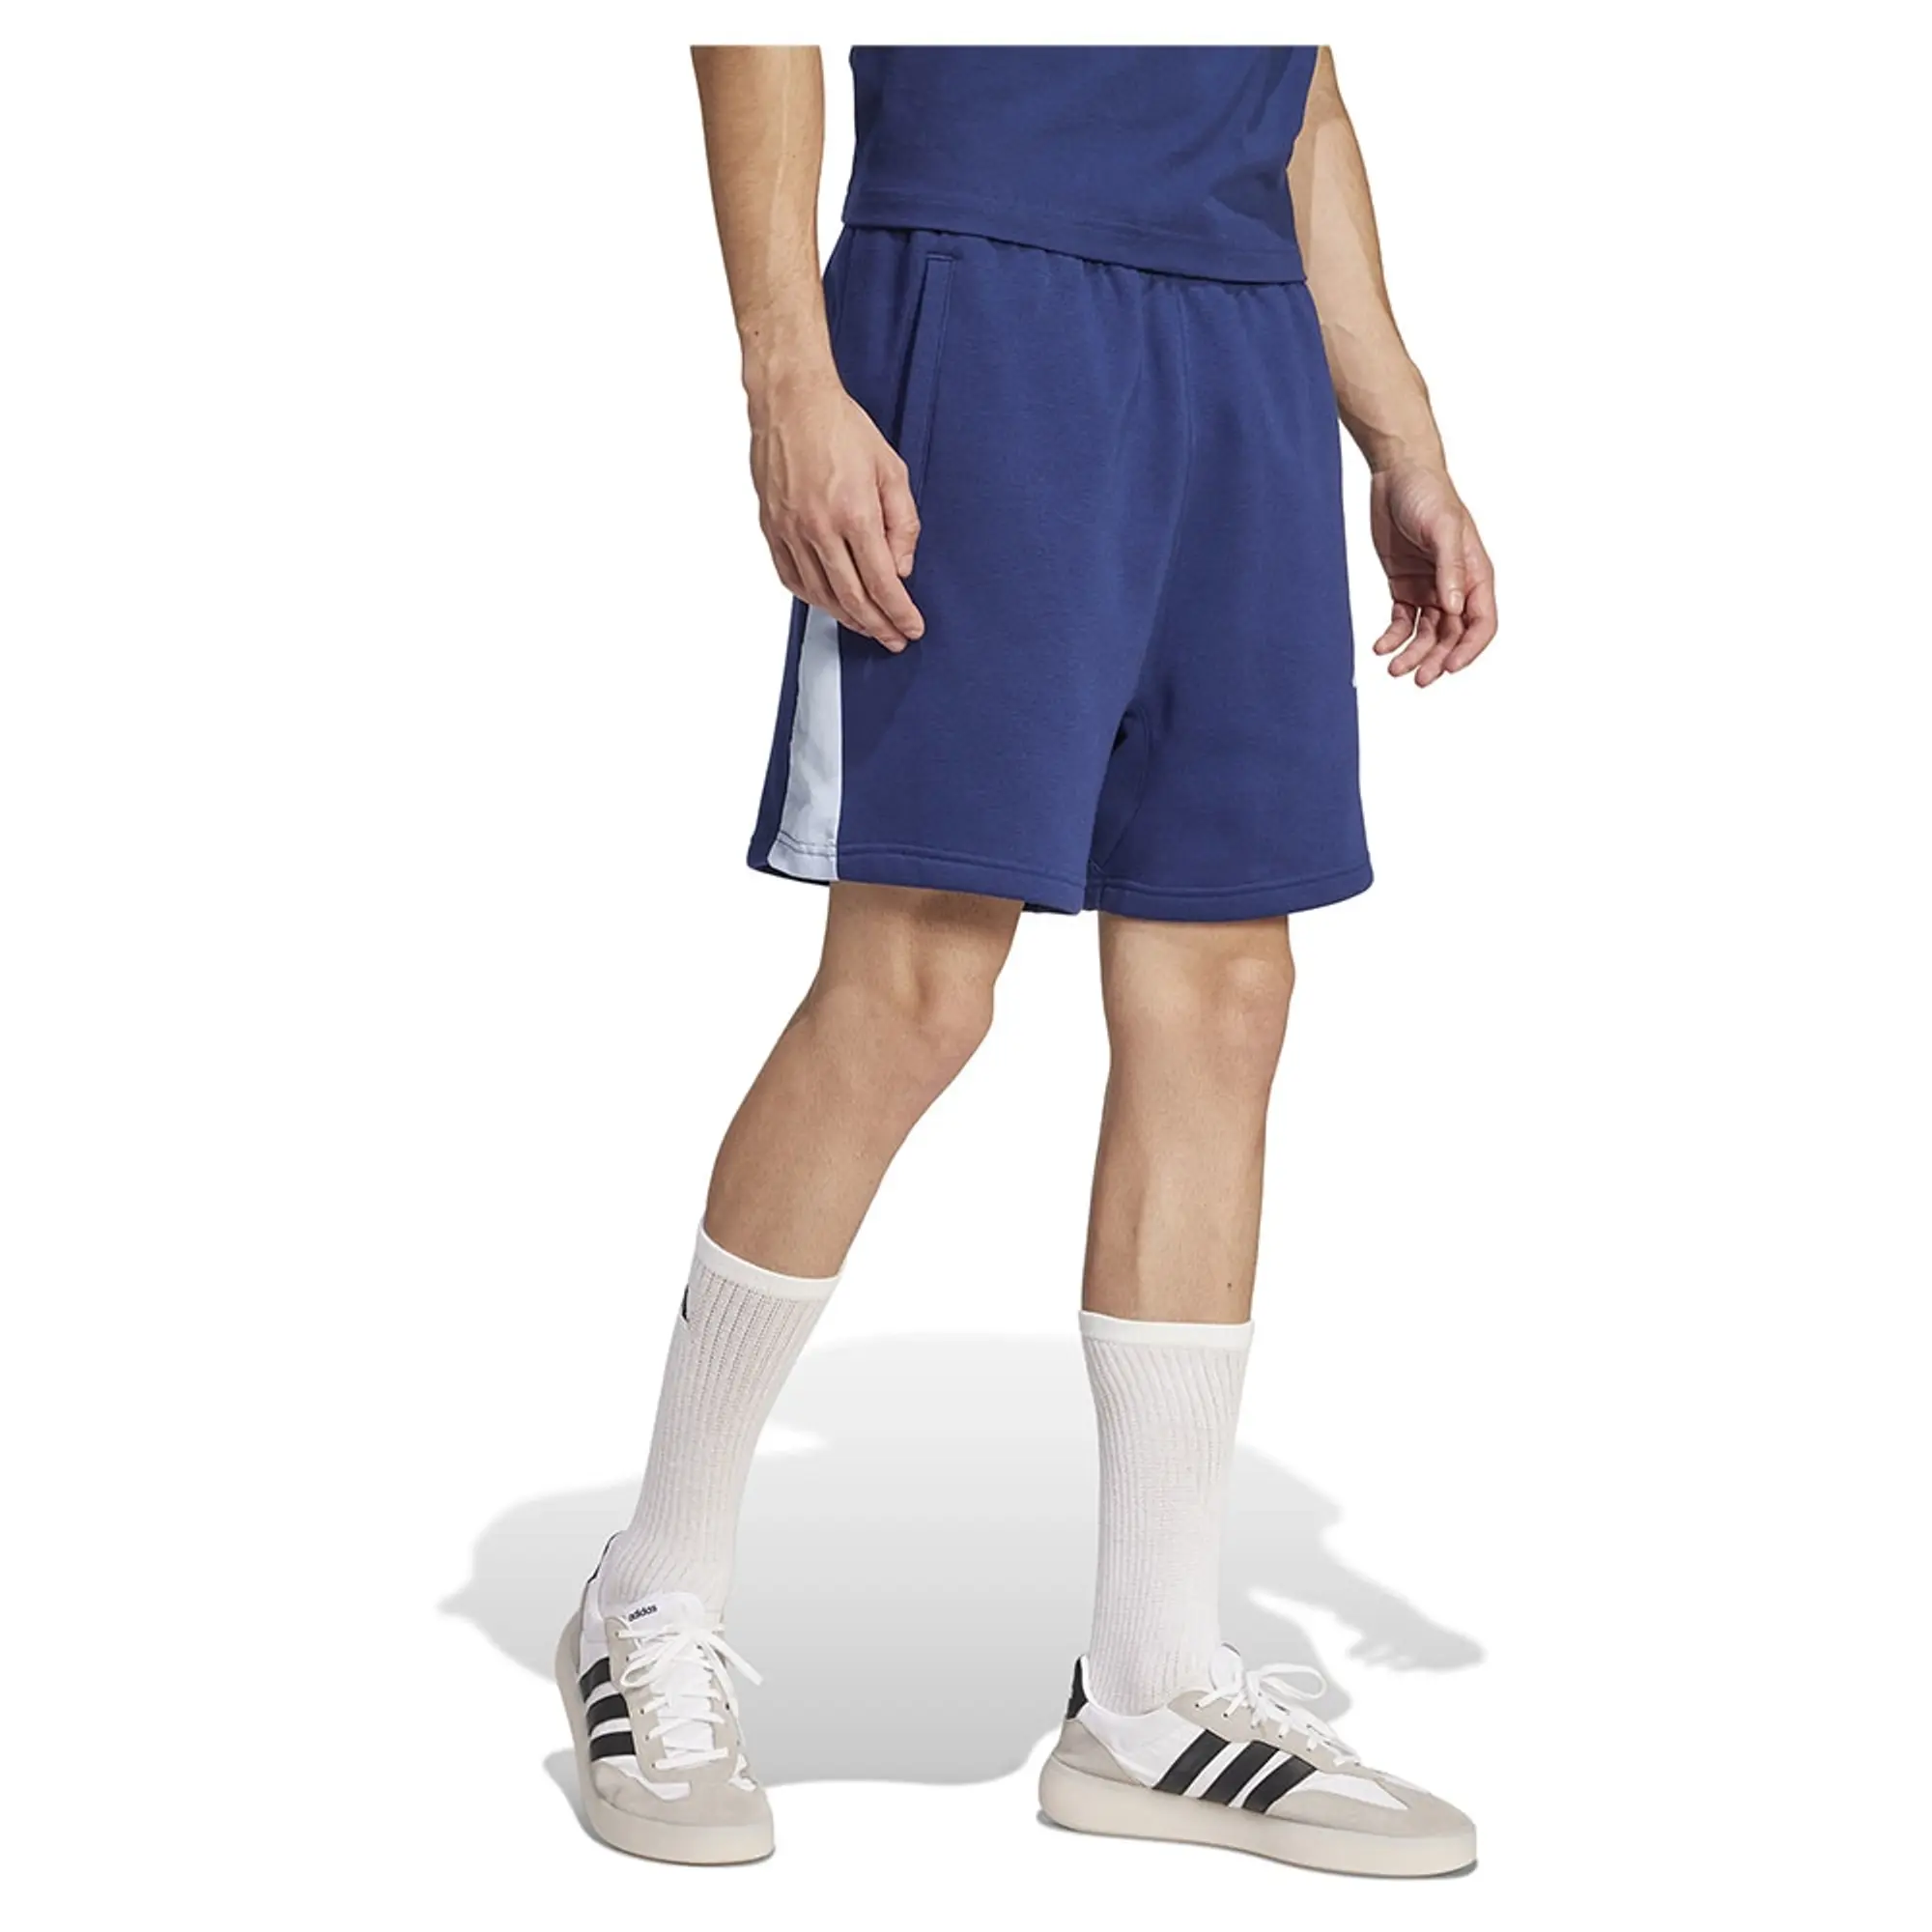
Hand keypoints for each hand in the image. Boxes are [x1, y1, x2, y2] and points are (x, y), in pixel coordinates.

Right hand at [749, 375, 923, 649]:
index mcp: (854, 513)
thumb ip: (903, 524)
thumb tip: (901, 568)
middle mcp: (819, 528)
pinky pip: (792, 579)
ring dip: (848, 618)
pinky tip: (830, 604)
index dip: (900, 613)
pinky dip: (814, 599)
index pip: (882, 583)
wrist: (791, 402)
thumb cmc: (841, 428)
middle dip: (879, 626)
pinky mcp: (772, 529)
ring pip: (821, 595)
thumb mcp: (892, 470)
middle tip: (894, 639)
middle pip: (853, 599)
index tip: (911, 627)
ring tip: (867, 626)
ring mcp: (791, 531)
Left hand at [1368, 464, 1495, 685]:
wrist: (1397, 474)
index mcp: (1476, 574)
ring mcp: (1430, 588)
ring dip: (1414, 654)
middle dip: (1437, 659)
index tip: (1450, 668)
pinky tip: (1381, 646)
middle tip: (1418, 678)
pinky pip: (1403, 621)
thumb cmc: (1428, 494)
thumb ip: (1451, 569)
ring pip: (1427, 634)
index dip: (1469, 649)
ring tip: (1394, 669)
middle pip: (1453, 636)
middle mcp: (1456, 586)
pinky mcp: (1405, 586)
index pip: (1482, 623)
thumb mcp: (1442, 528)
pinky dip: (1394, 637)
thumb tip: (1455, 608)